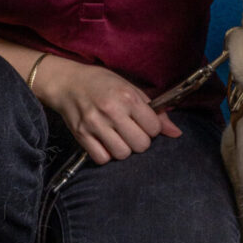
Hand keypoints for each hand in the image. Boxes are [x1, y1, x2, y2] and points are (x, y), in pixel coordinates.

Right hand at [33, 56, 181, 163]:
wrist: (67, 82)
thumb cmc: (101, 83)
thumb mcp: (130, 88)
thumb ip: (153, 110)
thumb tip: (176, 132)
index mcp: (127, 96)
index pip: (154, 128)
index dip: (152, 128)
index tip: (145, 123)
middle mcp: (112, 111)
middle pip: (141, 145)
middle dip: (140, 140)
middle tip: (132, 131)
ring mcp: (95, 125)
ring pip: (123, 154)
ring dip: (124, 149)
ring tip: (118, 136)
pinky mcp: (81, 135)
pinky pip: (102, 159)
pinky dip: (106, 154)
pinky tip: (105, 142)